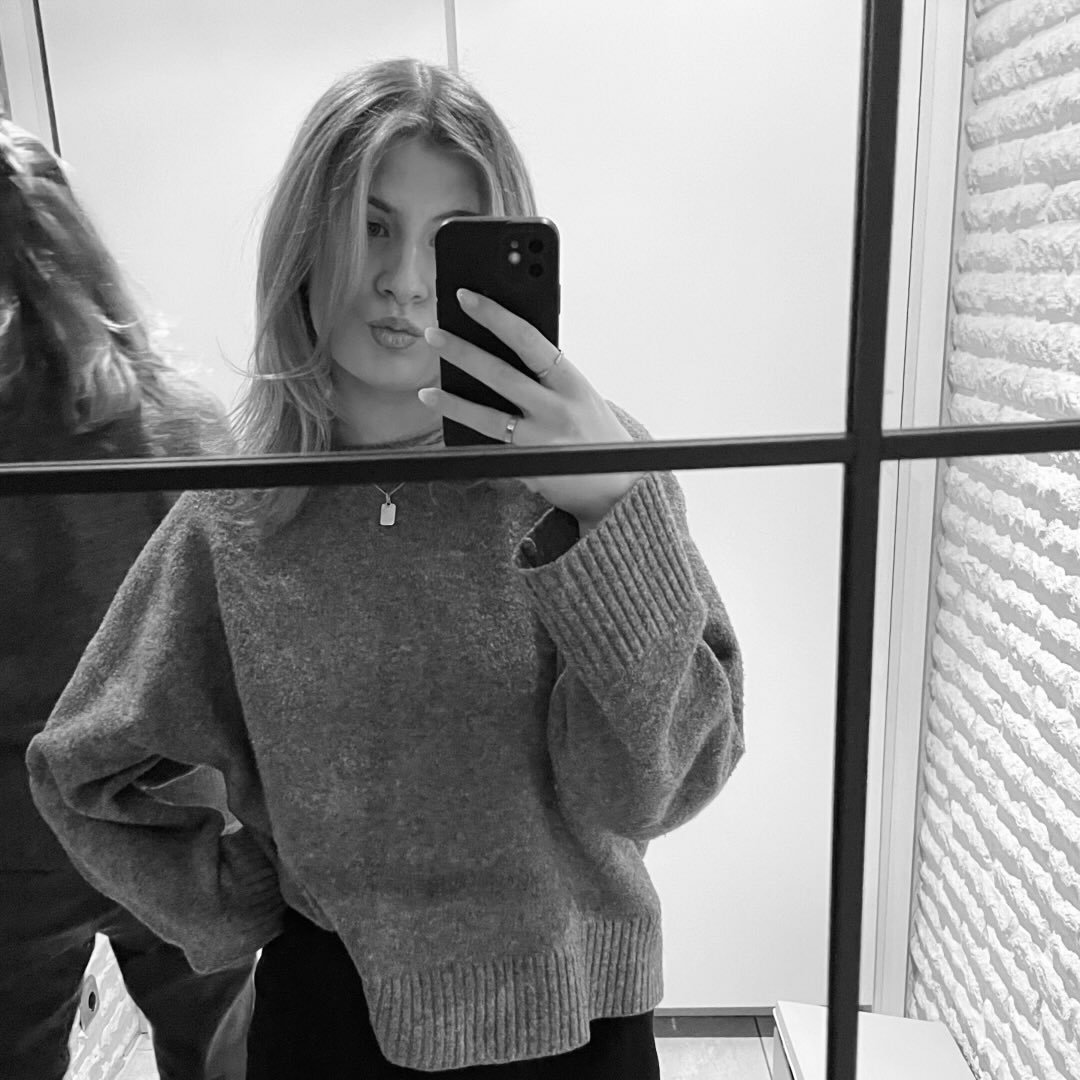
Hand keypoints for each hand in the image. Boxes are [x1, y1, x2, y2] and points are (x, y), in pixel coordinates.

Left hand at [419, 288, 642, 531]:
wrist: (619, 481)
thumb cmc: (594, 432)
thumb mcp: (579, 395)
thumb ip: (546, 377)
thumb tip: (498, 350)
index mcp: (571, 379)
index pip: (529, 339)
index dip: (495, 316)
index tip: (468, 299)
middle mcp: (558, 406)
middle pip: (502, 373)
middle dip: (463, 351)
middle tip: (434, 334)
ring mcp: (544, 436)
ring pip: (489, 413)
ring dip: (453, 399)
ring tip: (427, 388)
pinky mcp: (532, 461)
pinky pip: (492, 441)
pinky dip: (466, 426)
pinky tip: (444, 414)